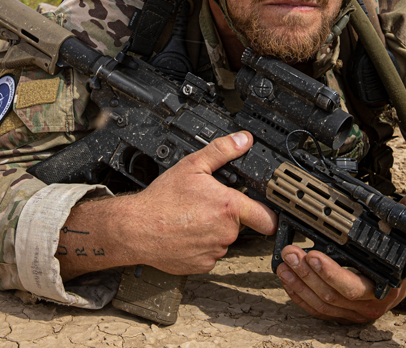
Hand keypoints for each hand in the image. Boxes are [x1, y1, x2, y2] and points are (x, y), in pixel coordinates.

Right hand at [118, 131, 278, 274]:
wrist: (136, 229)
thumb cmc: (162, 200)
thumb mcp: (191, 166)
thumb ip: (222, 152)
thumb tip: (243, 141)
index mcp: (228, 207)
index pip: (268, 219)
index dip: (269, 214)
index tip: (266, 212)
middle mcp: (226, 232)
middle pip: (240, 225)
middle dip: (228, 216)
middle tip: (205, 205)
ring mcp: (214, 251)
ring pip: (223, 239)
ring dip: (213, 230)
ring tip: (191, 218)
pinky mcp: (202, 265)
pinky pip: (210, 253)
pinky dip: (201, 245)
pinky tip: (186, 233)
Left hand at [274, 189, 405, 323]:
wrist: (402, 282)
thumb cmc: (401, 259)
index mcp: (383, 287)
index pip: (353, 286)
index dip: (330, 272)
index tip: (312, 253)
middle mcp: (367, 304)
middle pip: (332, 296)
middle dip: (307, 274)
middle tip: (290, 253)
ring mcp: (353, 313)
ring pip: (321, 304)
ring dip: (299, 284)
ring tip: (284, 264)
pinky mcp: (341, 315)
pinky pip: (317, 311)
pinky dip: (300, 296)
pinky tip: (289, 280)